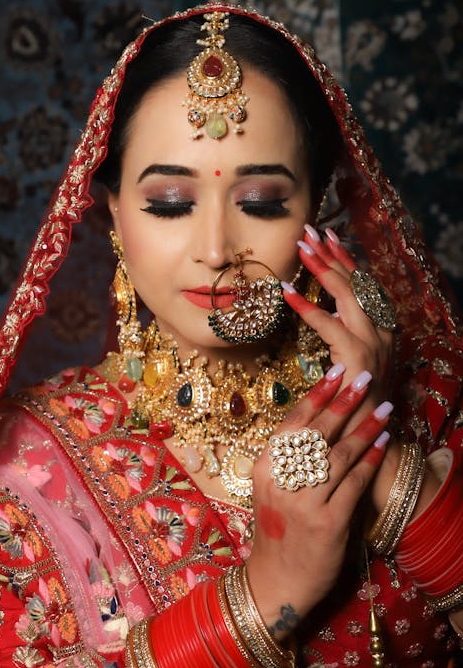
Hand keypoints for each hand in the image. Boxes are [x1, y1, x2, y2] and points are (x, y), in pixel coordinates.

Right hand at [246, 365, 391, 639]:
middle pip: (317, 432)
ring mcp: (303, 502)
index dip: (317, 394)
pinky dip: (370, 461)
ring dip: (365, 428)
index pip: (293, 423)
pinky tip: (383, 444)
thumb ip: (288, 460)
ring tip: (386, 408)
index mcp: (263, 467)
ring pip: (338, 455)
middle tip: (365, 378)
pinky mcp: (327, 522)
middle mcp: (280, 480)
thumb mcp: (272, 490)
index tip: (335, 371)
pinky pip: (353, 483)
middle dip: (344, 401)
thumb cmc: (277, 531)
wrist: (276, 581)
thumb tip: (322, 422)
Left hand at [283, 224, 393, 423]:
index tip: (326, 238)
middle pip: (356, 282)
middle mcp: (381, 331)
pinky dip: (307, 307)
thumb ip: (339, 337)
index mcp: (380, 329)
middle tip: (309, 231)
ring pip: (347, 294)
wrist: (370, 436)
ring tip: (300, 249)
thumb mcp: (348, 362)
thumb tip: (323, 314)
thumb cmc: (353, 402)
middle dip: (331, 254)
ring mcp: (373, 343)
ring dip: (322, 268)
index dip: (344, 259)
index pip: (363, 284)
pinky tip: (286, 293)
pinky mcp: (358, 358)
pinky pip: (329, 325)